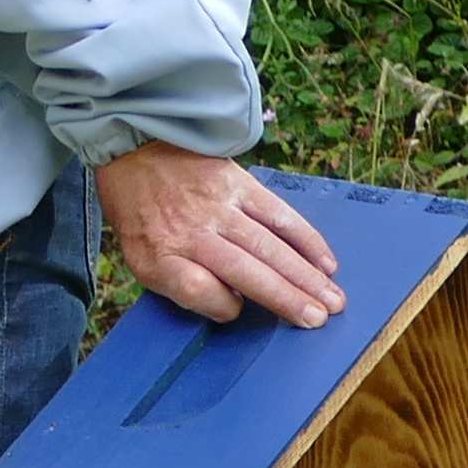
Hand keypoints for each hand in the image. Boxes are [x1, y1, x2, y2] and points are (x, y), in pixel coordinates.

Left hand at [94, 147, 344, 328]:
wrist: (136, 146)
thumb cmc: (141, 212)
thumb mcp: (140, 256)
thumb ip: (180, 283)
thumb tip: (233, 303)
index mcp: (158, 256)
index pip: (195, 290)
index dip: (222, 305)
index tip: (238, 311)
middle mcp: (190, 232)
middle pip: (245, 271)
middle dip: (286, 299)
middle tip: (318, 321)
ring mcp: (218, 206)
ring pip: (269, 247)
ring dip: (304, 276)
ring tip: (332, 300)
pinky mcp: (239, 183)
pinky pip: (278, 215)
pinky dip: (306, 240)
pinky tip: (326, 262)